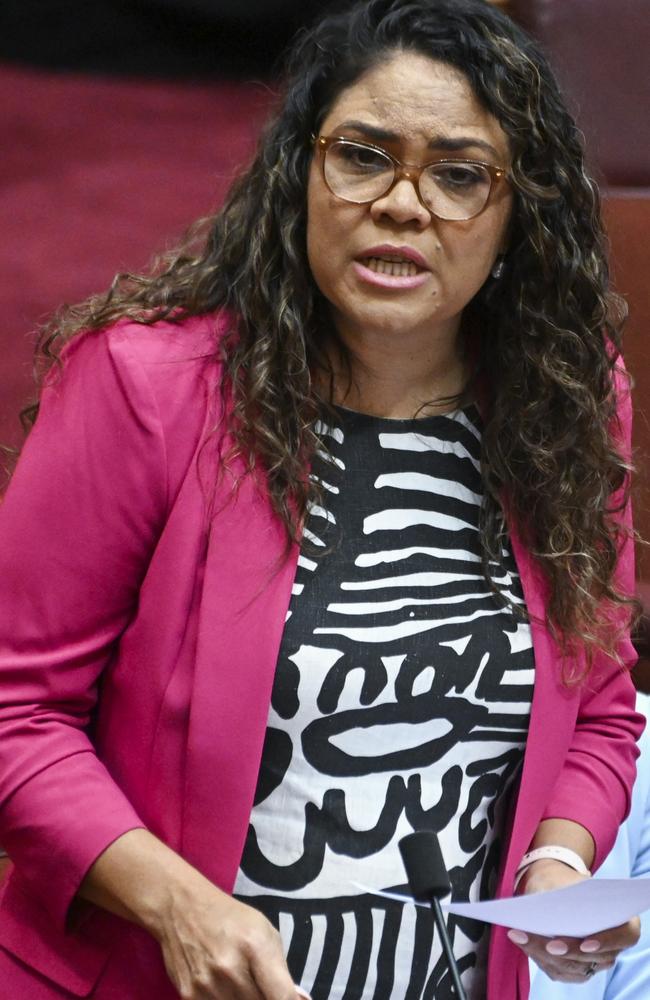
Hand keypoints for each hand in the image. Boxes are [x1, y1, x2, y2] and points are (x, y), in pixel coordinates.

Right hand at [151, 872, 301, 999]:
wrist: (180, 908)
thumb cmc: (229, 917)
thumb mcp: (263, 931)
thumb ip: (281, 970)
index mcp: (256, 946)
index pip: (282, 996)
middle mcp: (231, 969)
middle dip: (265, 998)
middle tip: (261, 985)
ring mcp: (207, 986)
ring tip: (241, 983)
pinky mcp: (188, 996)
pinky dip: (224, 999)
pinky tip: (223, 987)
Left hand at [507, 859, 639, 983]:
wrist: (553, 887)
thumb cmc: (563, 881)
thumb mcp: (562, 879)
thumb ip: (559, 893)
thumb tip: (545, 907)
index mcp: (621, 919)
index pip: (624, 936)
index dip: (607, 942)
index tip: (586, 943)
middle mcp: (611, 946)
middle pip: (593, 958)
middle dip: (568, 952)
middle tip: (550, 944)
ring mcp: (593, 961)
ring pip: (572, 967)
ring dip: (545, 954)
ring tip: (521, 936)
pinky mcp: (573, 968)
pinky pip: (558, 970)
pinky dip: (538, 956)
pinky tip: (521, 940)